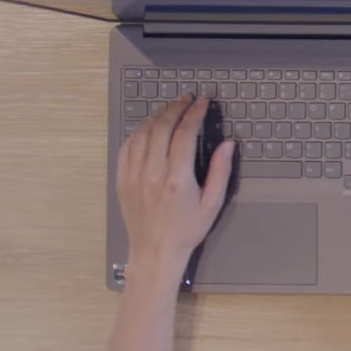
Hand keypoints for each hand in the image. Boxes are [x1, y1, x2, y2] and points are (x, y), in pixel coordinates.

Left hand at [115, 93, 234, 276]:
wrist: (155, 252)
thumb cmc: (187, 230)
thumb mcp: (212, 204)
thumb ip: (220, 171)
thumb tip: (228, 143)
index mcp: (178, 178)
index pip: (185, 133)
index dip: (194, 112)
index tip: (202, 100)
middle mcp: (152, 173)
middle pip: (162, 127)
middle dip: (176, 108)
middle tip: (187, 98)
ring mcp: (134, 175)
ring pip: (142, 133)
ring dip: (157, 116)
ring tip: (170, 109)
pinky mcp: (122, 179)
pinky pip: (127, 147)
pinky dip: (138, 132)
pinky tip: (149, 128)